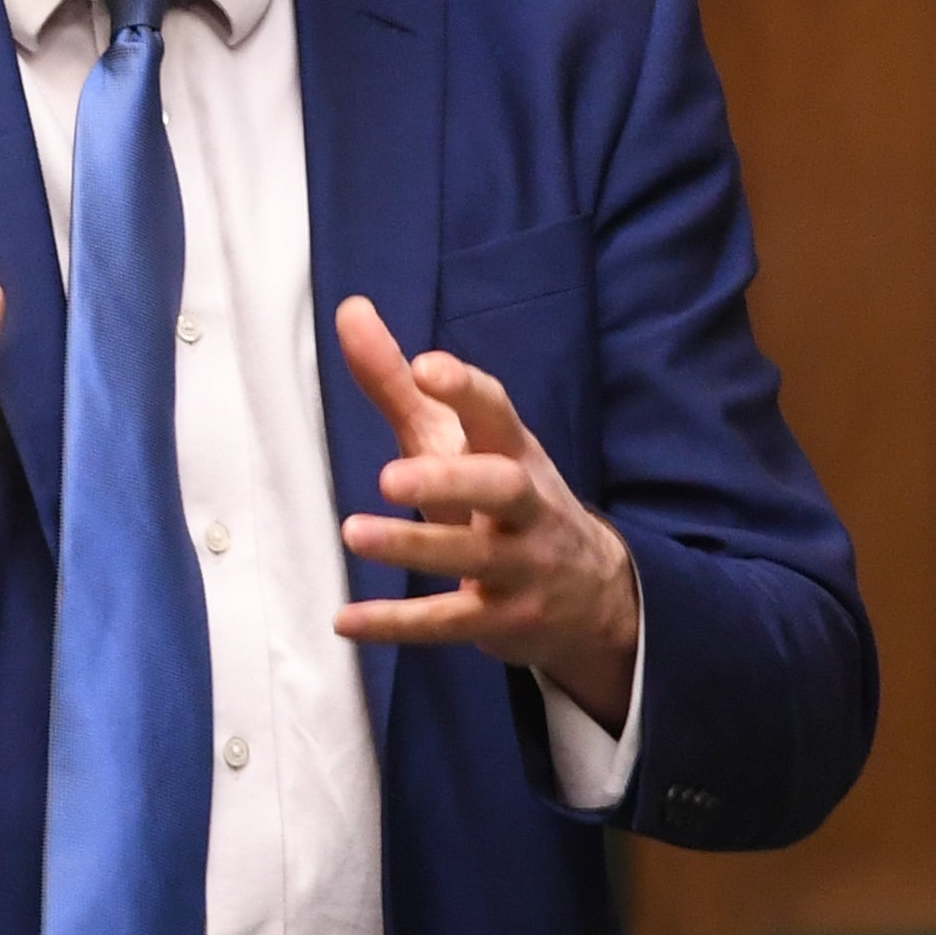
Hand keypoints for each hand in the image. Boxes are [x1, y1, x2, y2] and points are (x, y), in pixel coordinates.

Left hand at [333, 295, 640, 730]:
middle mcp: (526, 506)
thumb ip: (399, 383)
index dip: (464, 389)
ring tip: (353, 533)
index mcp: (513, 452)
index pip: (497, 412)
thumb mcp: (459, 441)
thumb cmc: (503, 500)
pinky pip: (450, 623)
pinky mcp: (503, 621)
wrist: (591, 596)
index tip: (424, 367)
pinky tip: (344, 621)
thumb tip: (349, 309)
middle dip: (452, 478)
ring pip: (474, 557)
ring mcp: (520, 567)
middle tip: (391, 475)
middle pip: (502, 486)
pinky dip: (397, 624)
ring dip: (414, 546)